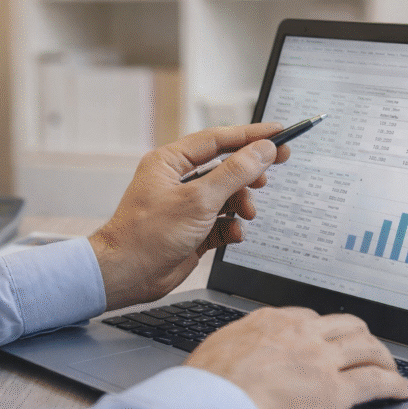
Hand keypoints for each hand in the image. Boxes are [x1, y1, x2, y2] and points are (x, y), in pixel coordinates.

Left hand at [89, 124, 289, 309]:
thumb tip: (262, 151)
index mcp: (171, 162)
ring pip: (227, 196)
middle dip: (249, 174)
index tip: (279, 132)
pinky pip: (222, 222)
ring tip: (247, 213)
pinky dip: (232, 227)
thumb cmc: (148, 234)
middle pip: (226, 167)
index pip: (218, 139)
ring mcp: (186, 205)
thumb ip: (235, 173)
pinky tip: (233, 234)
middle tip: (271, 174)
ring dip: (241, 204)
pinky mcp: (193, 230)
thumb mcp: (199, 200)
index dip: (251, 135)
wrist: (128, 275)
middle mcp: (178, 180)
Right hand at [184, 308, 407, 408]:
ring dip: (383, 358)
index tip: (329, 340)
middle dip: (361, 337)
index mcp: (271, 322)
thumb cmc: (206, 386)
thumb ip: (240, 348)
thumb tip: (236, 359)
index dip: (326, 331)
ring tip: (390, 369)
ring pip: (367, 348)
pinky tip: (401, 390)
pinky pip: (376, 382)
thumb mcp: (219, 349)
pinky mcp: (335, 391)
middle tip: (367, 350)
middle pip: (347, 325)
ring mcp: (322, 360)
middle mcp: (302, 334)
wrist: (212, 404)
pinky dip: (394, 385)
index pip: (311, 318)